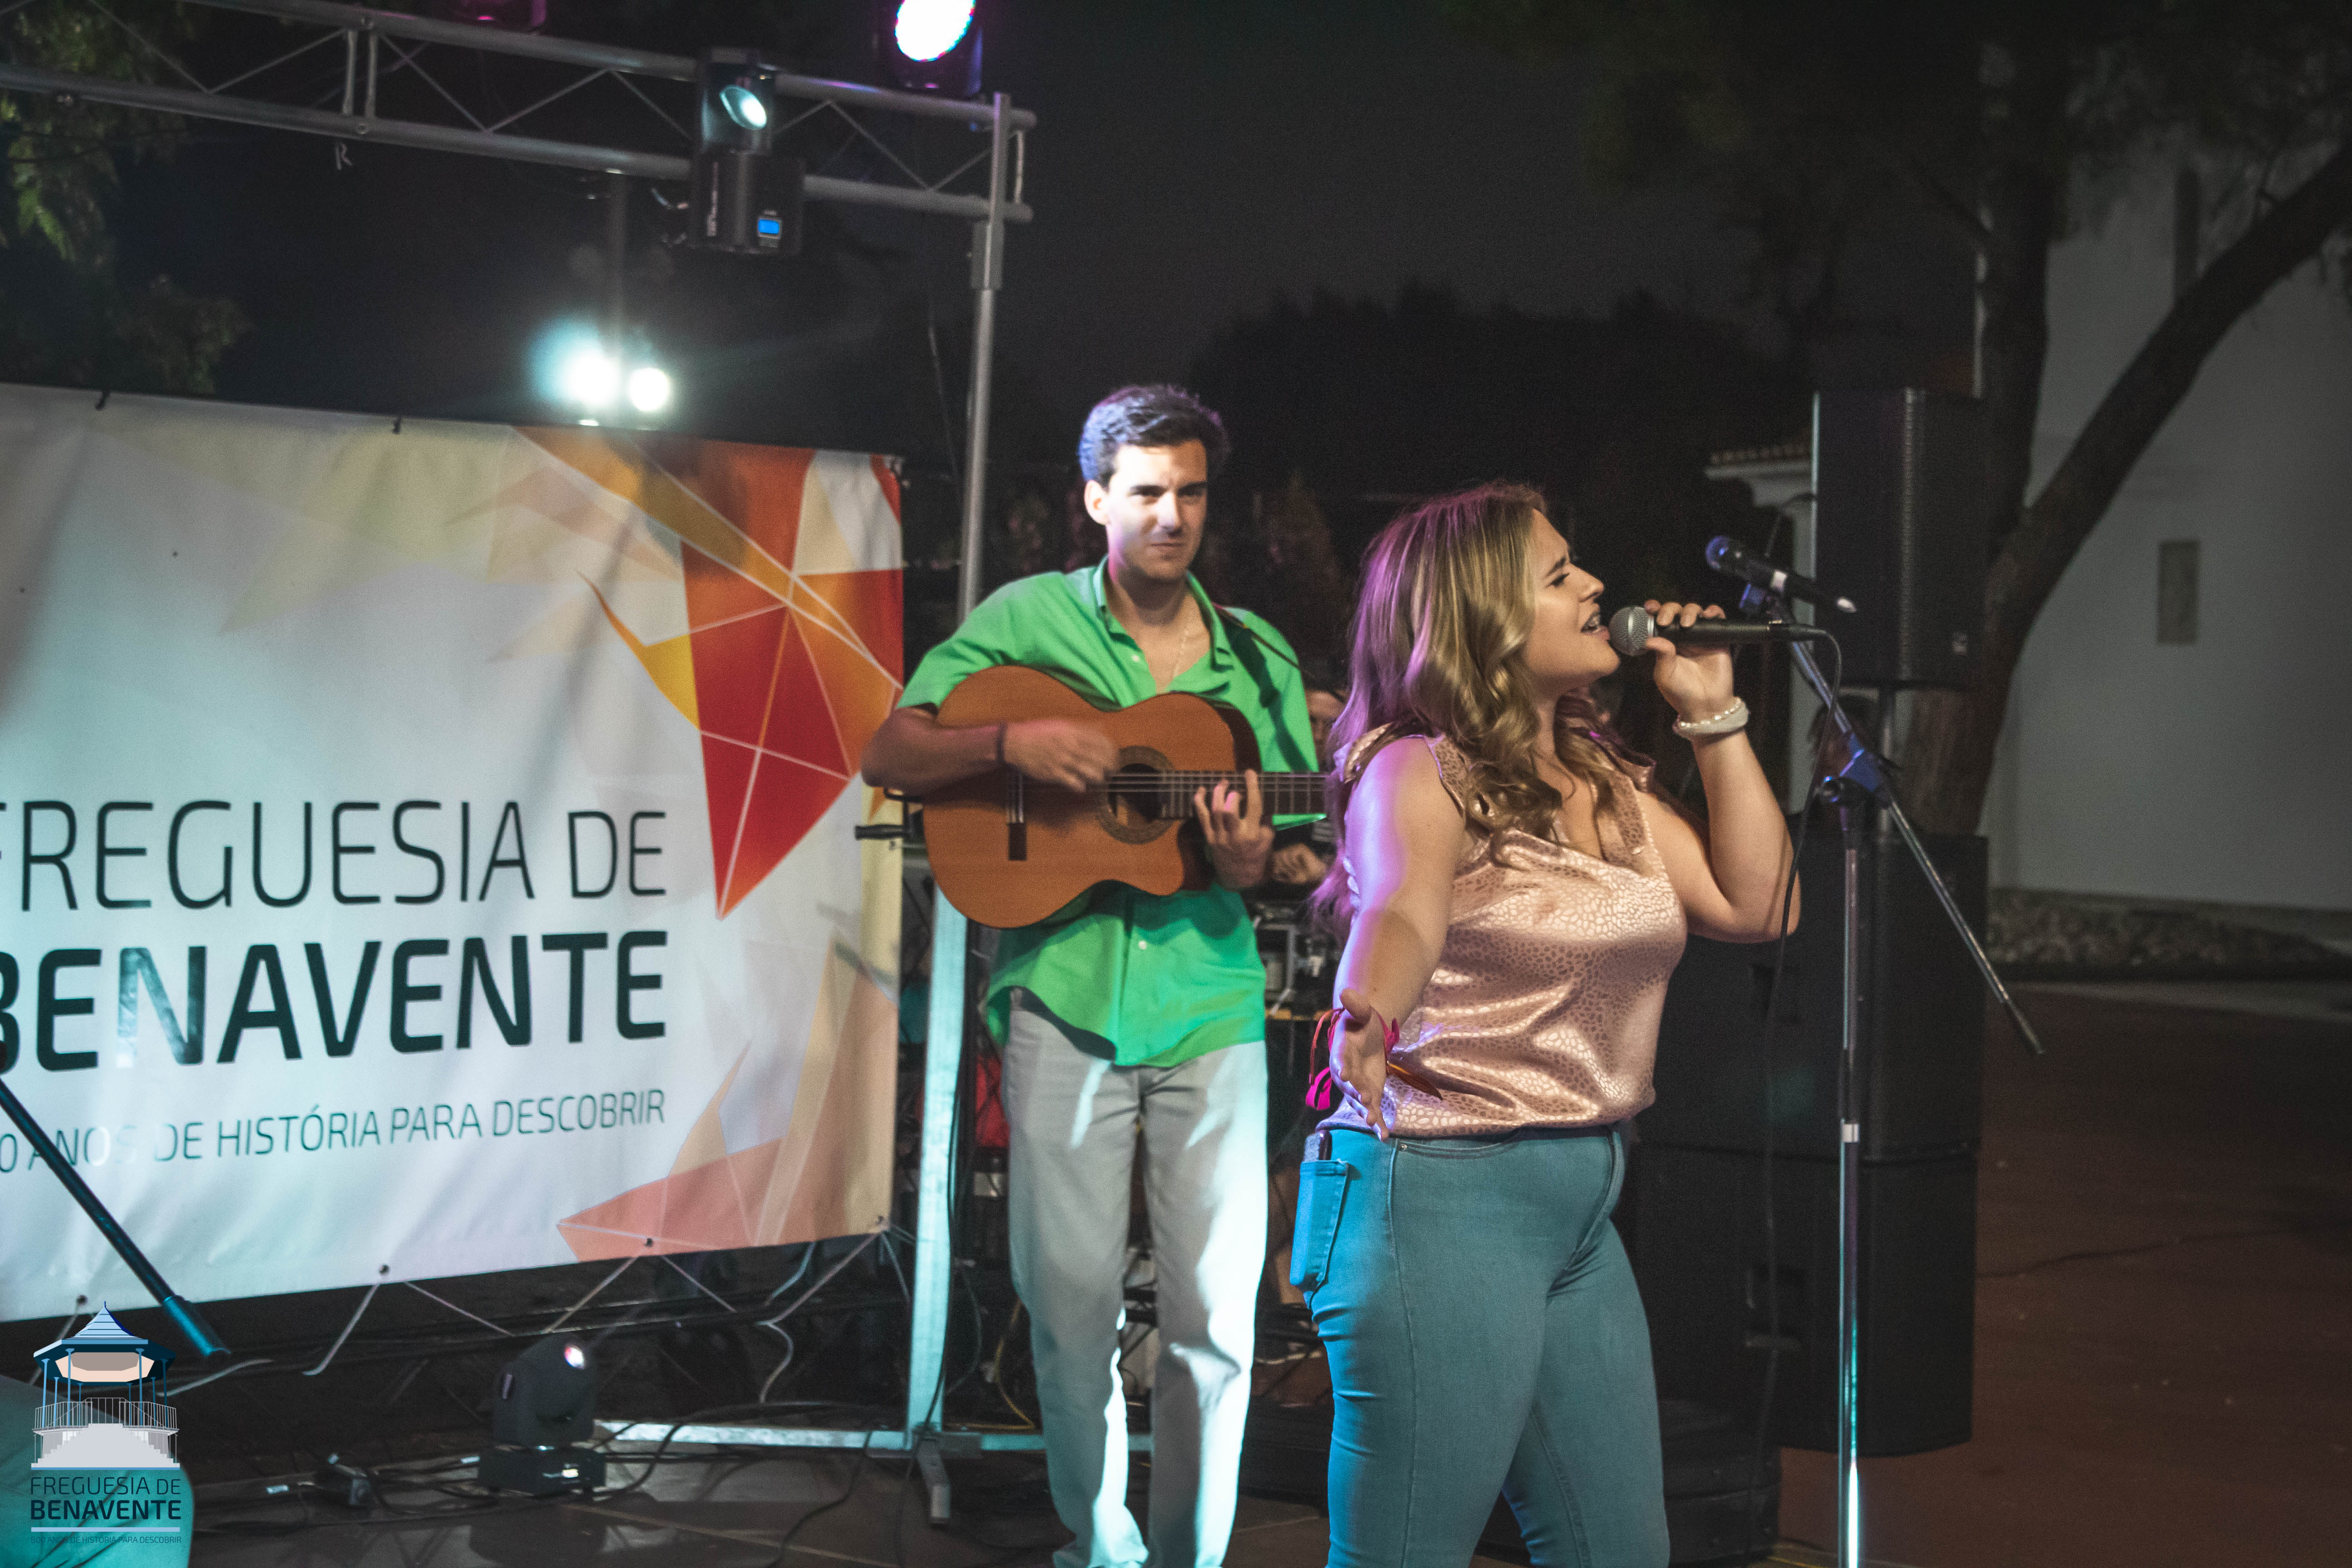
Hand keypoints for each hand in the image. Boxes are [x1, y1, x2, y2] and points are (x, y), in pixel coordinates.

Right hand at [1001, 719, 1117, 790]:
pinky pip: (1076, 784)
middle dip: (1111, 766)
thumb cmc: (1037, 732)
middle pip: (1101, 758)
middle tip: (1113, 769)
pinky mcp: (1055, 774)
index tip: (1116, 755)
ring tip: (1100, 777)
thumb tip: (1101, 726)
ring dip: (1099, 776)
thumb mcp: (1061, 723)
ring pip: (1092, 773)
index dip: (1113, 750)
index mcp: (1074, 732)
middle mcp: (1071, 746)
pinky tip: (1082, 785)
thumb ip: (1083, 726)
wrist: (1015, 743)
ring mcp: (1064, 761)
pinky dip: (1082, 786)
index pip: (1103, 742)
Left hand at [1193, 771, 1272, 887]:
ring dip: (1217, 793)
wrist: (1240, 876)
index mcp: (1253, 833)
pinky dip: (1199, 802)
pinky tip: (1200, 790)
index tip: (1250, 772)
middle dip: (1232, 794)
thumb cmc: (1257, 854)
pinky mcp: (1209, 837)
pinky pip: (1201, 817)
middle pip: (1229, 809)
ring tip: (1222, 784)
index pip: (1254, 806)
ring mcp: (1220, 836)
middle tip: (1235, 789)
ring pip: (1215, 811)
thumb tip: (1260, 798)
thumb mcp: (1268, 838)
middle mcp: (1235, 835)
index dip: (1252, 787)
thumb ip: (1266, 819)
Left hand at [1270, 843, 1328, 884]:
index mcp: (1284, 856)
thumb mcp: (1289, 878)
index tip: (1280, 874)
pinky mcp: (1300, 847)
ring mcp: (1294, 848)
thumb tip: (1272, 873)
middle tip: (1290, 874)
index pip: (1273, 857)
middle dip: (1282, 867)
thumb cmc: (1304, 876)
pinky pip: (1291, 855)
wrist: (1317, 875)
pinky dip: (1294, 863)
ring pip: (1283, 855)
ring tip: (1296, 871)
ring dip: (1288, 867)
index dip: (1275, 866)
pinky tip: (1300, 866)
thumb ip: (1280, 876)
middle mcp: (1288, 850)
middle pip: (1276, 856)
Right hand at [1329, 987, 1394, 1138]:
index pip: (1340, 1059)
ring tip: (1374, 1122)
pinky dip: (1377, 1124)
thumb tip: (1345, 991)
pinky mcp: (1369, 1094)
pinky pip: (1372, 1111)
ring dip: (1366, 1112)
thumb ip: (1356, 1006)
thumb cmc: (1360, 1023)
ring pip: (1359, 1102)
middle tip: (1366, 1101)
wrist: (1365, 1037)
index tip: (1344, 1073)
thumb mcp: (1361, 1012)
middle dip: (1357, 1094)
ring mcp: (1357, 1087)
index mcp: (1341, 1052)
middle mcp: (1345, 1073)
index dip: (1342, 1066)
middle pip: (1350, 1085)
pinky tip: (1384, 1136)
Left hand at [1643, 599, 1736, 724]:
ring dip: (1690, 611)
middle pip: (1676, 612)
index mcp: (1667, 643)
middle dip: (1669, 609)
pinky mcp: (1718, 640)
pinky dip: (1714, 612)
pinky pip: (1718, 620)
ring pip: (1695, 612)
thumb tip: (1651, 638)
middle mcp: (1683, 638)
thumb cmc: (1681, 693)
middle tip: (1664, 620)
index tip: (1648, 608)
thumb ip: (1661, 655)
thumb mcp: (1665, 674)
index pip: (1659, 621)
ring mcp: (1701, 637)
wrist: (1705, 706)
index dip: (1655, 611)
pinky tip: (1708, 615)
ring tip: (1686, 623)